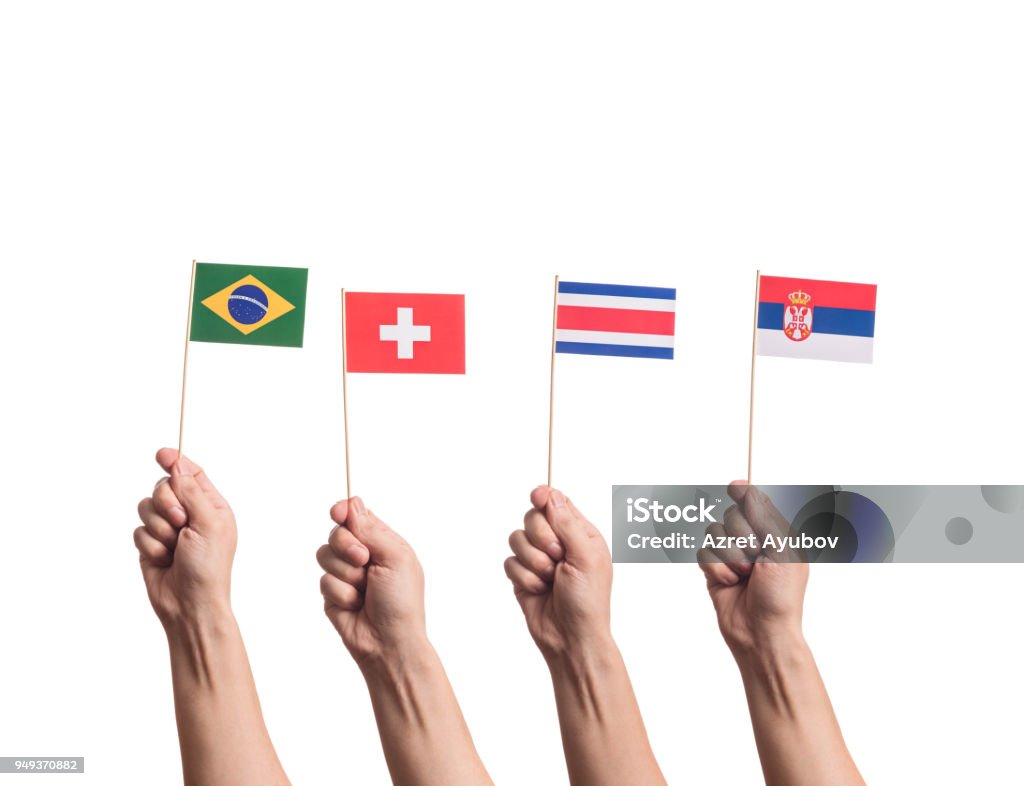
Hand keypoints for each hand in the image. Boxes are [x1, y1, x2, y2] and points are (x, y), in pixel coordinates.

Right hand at [133, 449, 236, 626]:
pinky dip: (150, 545)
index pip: (190, 474)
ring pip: (146, 507)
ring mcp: (168, 529)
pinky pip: (138, 530)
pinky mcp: (150, 544)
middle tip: (181, 522)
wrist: (189, 604)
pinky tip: (163, 560)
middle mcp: (189, 514)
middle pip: (163, 486)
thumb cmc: (208, 566)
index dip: (175, 461)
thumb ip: (192, 491)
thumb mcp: (209, 523)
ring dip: (159, 528)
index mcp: (210, 506)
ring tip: (174, 547)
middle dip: (167, 503)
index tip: (161, 453)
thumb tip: (179, 464)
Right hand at [316, 497, 426, 664]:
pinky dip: (341, 593)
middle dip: (346, 545)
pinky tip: (355, 605)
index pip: (356, 515)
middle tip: (364, 560)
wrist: (389, 642)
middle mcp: (362, 555)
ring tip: (363, 590)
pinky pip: (324, 581)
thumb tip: (353, 504)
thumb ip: (372, 530)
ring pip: (325, 555)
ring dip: (346, 573)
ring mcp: (345, 574)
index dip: (344, 511)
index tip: (337, 513)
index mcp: (382, 542)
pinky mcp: (332, 593)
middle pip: (336, 532)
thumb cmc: (401, 600)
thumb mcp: (395, 557)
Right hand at [504, 486, 612, 659]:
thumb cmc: (588, 601)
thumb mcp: (586, 557)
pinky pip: (509, 562)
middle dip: (542, 537)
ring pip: (517, 538)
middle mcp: (558, 543)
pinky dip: (524, 577)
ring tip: (550, 579)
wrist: (571, 639)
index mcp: (580, 533)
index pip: (556, 503)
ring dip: (533, 560)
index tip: (536, 496)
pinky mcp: (522, 575)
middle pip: (532, 517)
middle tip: (558, 556)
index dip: (544, 497)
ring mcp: (539, 559)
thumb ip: (568, 523)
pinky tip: (539, 590)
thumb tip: (551, 496)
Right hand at [698, 481, 807, 652]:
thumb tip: (745, 487)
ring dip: (729, 556)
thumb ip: (763, 516)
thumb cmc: (780, 596)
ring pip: (714, 533)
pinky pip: (704, 553)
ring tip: (744, 576)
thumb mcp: (781, 550)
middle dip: (741, 536)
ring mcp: (732, 556)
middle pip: (731, 515)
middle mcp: (753, 542)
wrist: (762, 633)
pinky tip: (730, 584)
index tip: (734, 487)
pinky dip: (716, 569)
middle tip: (755, 557)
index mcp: (776, 534)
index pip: (755, 503)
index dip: (743, 494)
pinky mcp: (715, 570)